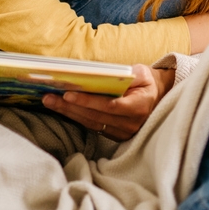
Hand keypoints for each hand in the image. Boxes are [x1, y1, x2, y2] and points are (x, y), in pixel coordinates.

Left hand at [42, 65, 174, 140]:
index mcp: (139, 107)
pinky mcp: (115, 136)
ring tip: (50, 102)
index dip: (88, 101)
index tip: (68, 94)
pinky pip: (93, 126)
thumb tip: (104, 75)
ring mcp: (123, 132)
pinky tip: (63, 109)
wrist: (158, 99)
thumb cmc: (147, 83)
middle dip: (70, 107)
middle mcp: (131, 124)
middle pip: (95, 116)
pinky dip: (77, 117)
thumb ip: (127, 75)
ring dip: (69, 113)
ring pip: (91, 123)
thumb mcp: (142, 74)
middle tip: (49, 98)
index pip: (110, 106)